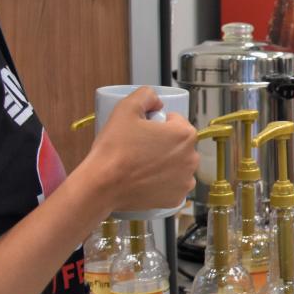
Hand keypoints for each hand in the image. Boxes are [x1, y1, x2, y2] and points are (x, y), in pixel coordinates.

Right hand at [83, 87, 198, 212]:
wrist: (101, 185)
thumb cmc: (114, 148)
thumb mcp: (126, 108)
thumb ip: (146, 95)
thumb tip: (157, 101)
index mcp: (185, 134)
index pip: (176, 121)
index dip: (159, 124)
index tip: (143, 132)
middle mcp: (192, 158)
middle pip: (179, 144)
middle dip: (164, 144)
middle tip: (140, 148)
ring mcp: (185, 180)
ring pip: (178, 165)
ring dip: (166, 163)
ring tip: (142, 165)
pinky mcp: (176, 198)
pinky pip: (173, 185)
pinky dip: (163, 183)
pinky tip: (147, 180)